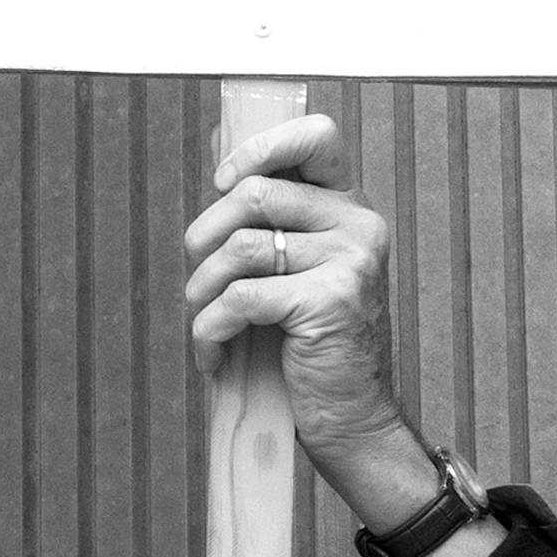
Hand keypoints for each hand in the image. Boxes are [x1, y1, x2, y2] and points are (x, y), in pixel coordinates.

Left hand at [183, 111, 405, 470]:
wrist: (352, 419)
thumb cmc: (312, 348)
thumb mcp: (296, 271)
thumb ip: (270, 220)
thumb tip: (220, 152)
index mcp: (350, 208)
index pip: (315, 137)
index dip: (257, 147)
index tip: (222, 182)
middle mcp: (359, 225)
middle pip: (254, 194)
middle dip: (205, 237)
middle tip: (198, 277)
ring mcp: (350, 262)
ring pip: (239, 248)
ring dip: (202, 291)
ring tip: (204, 322)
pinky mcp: (330, 302)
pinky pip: (240, 299)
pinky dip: (210, 330)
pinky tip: (214, 357)